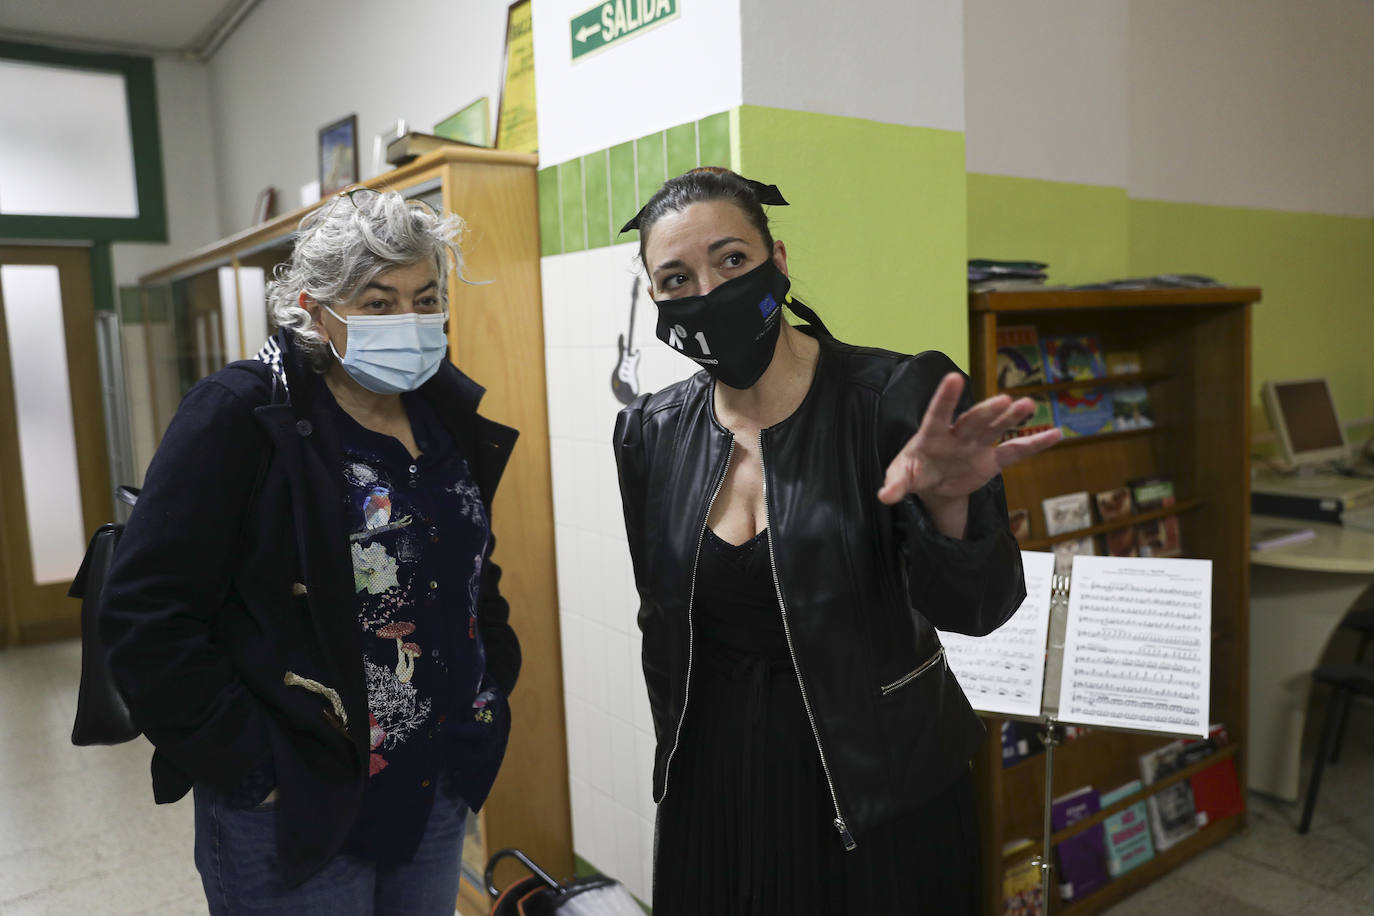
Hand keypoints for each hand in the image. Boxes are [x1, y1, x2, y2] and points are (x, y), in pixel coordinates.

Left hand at [878, 372, 1061, 506]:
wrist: (933, 484)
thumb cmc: (914, 472)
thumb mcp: (901, 478)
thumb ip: (895, 484)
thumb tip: (884, 496)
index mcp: (931, 435)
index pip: (937, 413)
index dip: (945, 398)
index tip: (954, 377)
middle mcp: (957, 434)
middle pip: (973, 420)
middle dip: (987, 411)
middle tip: (1003, 400)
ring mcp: (976, 445)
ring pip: (996, 428)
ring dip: (1012, 417)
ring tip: (1028, 404)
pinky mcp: (991, 460)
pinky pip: (1015, 451)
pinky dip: (1034, 444)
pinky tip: (1055, 434)